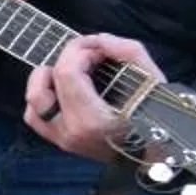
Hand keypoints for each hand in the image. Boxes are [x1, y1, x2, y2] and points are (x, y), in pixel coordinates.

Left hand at [24, 32, 159, 160]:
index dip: (79, 51)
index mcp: (93, 120)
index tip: (99, 49)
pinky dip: (44, 98)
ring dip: (47, 79)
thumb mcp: (152, 80)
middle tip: (89, 56)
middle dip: (65, 59)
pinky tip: (65, 89)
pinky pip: (35, 116)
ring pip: (33, 102)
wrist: (162, 154)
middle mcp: (71, 132)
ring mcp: (63, 139)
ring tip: (74, 72)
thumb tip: (99, 40)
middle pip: (45, 84)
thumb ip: (128, 52)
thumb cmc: (161, 119)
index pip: (66, 73)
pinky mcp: (61, 142)